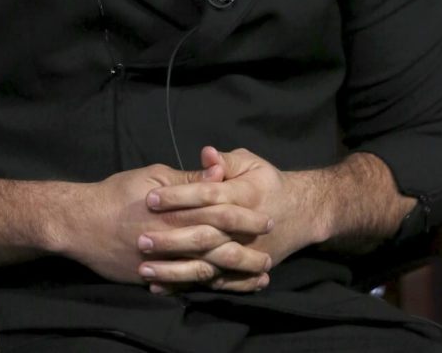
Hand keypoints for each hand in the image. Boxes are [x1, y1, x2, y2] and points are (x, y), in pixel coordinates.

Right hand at [60, 161, 271, 288]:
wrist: (82, 223)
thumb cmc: (119, 193)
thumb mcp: (154, 176)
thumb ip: (189, 178)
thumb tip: (218, 171)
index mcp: (177, 209)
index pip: (219, 212)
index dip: (244, 216)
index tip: (266, 218)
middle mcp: (173, 238)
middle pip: (219, 246)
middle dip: (247, 250)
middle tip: (270, 253)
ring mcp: (164, 262)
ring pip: (208, 271)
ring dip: (236, 275)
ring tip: (260, 276)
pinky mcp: (153, 278)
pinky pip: (186, 286)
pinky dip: (209, 288)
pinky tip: (224, 288)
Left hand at [145, 146, 326, 275]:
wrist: (301, 213)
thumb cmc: (268, 182)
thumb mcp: (252, 163)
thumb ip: (226, 160)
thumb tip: (206, 152)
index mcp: (243, 196)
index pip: (206, 195)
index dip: (178, 196)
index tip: (151, 197)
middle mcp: (242, 230)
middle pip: (203, 234)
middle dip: (170, 238)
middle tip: (140, 239)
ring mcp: (242, 254)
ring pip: (205, 265)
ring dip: (174, 270)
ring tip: (143, 269)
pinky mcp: (240, 272)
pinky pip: (211, 282)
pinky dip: (186, 286)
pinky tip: (160, 288)